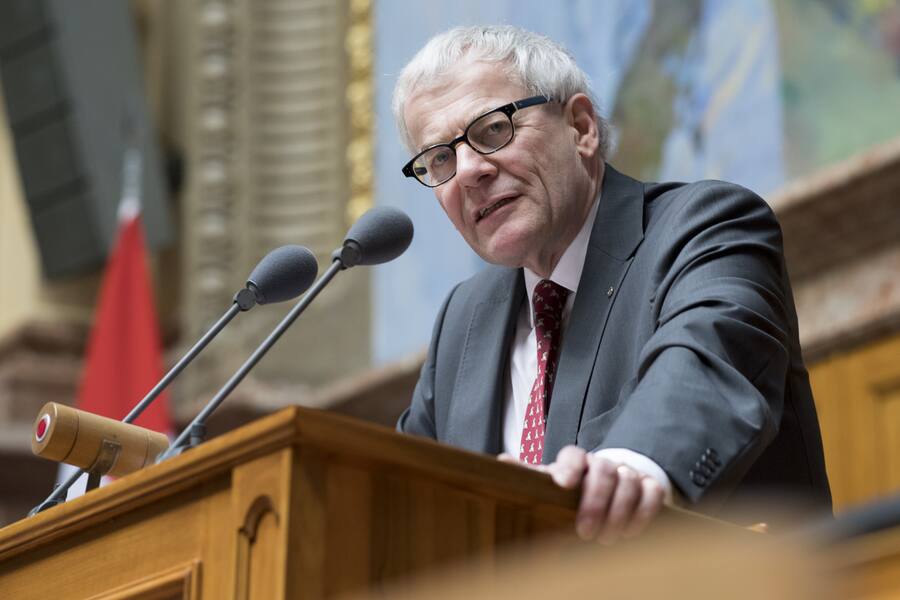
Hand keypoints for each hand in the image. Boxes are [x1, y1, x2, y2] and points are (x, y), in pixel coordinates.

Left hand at [500, 445, 664, 543]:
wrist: (613, 490)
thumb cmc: (576, 492)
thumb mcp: (552, 486)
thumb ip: (530, 476)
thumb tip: (501, 462)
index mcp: (578, 462)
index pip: (573, 455)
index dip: (568, 467)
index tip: (563, 484)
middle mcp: (603, 463)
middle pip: (603, 470)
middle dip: (595, 502)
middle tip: (586, 532)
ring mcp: (628, 473)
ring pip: (628, 482)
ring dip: (618, 512)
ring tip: (607, 539)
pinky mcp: (650, 486)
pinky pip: (652, 493)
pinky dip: (643, 512)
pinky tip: (631, 532)